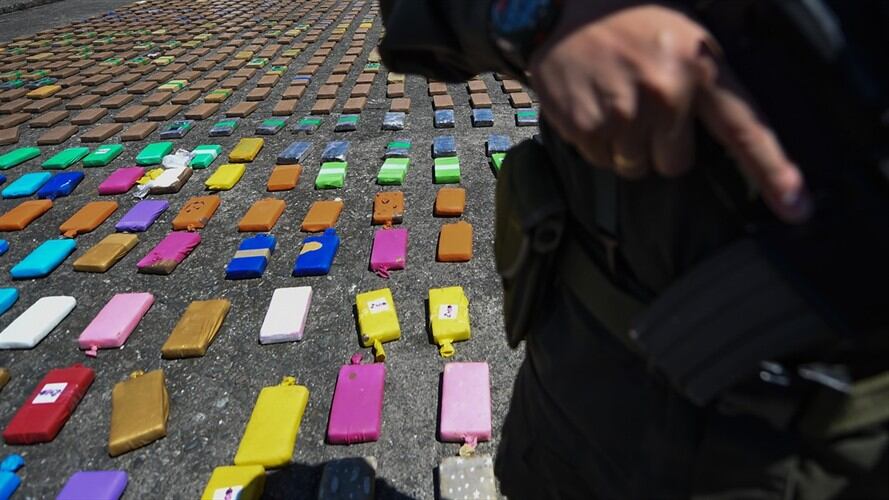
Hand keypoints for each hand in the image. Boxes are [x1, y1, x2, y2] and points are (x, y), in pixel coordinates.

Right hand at [529, 2, 811, 222]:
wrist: (562, 9)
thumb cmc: (630, 19)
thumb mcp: (687, 34)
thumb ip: (713, 80)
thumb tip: (739, 132)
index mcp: (700, 67)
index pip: (746, 130)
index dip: (774, 173)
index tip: (796, 209)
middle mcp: (666, 94)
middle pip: (676, 165)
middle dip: (660, 147)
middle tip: (644, 107)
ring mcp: (623, 114)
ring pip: (635, 168)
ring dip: (626, 147)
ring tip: (614, 102)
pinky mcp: (585, 126)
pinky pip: (601, 161)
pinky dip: (596, 142)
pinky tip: (592, 105)